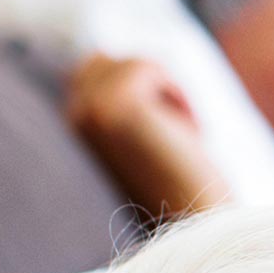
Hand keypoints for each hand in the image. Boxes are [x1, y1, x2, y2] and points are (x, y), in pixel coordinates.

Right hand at [66, 54, 230, 219]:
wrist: (202, 220)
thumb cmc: (185, 182)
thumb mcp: (146, 131)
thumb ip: (122, 98)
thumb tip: (97, 52)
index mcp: (72, 127)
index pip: (89, 67)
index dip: (136, 84)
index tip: (163, 127)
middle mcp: (72, 119)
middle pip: (105, 58)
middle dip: (147, 83)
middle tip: (173, 131)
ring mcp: (89, 112)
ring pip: (131, 62)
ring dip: (168, 93)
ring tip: (179, 135)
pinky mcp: (114, 107)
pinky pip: (149, 67)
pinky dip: (178, 95)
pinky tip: (187, 132)